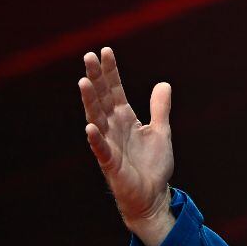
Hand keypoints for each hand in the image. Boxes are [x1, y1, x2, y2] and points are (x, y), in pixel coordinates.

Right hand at [77, 47, 176, 245]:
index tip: (105, 50)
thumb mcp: (161, 131)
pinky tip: (90, 127)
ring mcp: (110, 145)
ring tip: (84, 82)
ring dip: (90, 101)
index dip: (110, 72)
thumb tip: (163, 83)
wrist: (153, 195)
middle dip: (96, 78)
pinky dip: (96, 139)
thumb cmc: (152, 165)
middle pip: (102, 99)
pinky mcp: (111, 164)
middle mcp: (114, 128)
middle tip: (88, 56)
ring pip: (97, 119)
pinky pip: (101, 150)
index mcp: (125, 119)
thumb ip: (159, 108)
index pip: (115, 90)